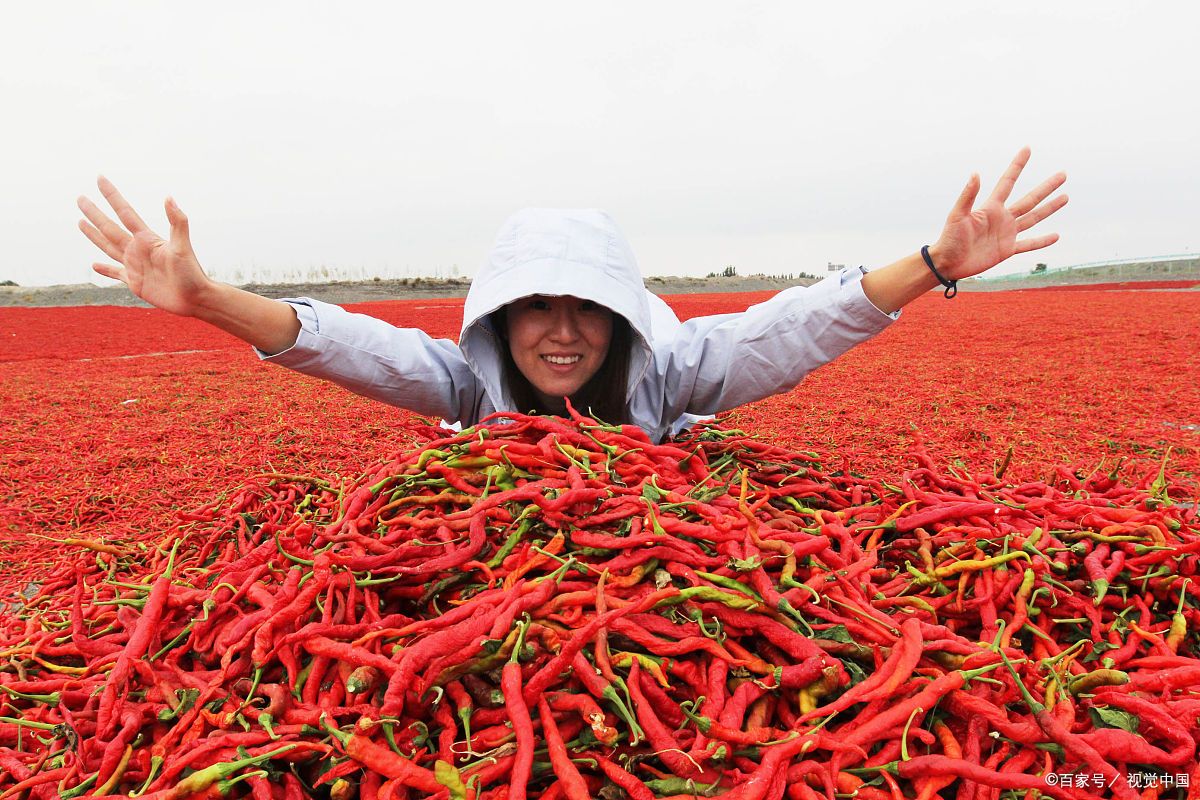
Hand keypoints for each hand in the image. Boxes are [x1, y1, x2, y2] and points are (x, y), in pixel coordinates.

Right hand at [78, 177, 214, 316]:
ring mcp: (135, 265)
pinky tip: (94, 265)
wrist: (195, 298)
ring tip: (80, 222)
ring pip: (108, 247)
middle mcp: (138, 249)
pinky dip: (105, 270)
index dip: (112, 195)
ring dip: (94, 235)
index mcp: (147, 239)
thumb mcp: (183, 246)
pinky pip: (115, 273)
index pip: (125, 212)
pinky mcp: (135, 282)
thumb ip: (177, 222)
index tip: (100, 178)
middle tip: (80, 198)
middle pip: (110, 228)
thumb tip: (168, 197)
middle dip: (95, 213)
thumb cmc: (192, 273)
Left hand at [930, 148, 1067, 279]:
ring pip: (1033, 218)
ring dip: (1049, 208)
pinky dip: (1042, 241)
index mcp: (990, 207)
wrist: (947, 263)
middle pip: (1029, 200)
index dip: (1017, 166)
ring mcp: (1006, 234)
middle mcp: (1002, 218)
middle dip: (1046, 187)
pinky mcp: (1007, 250)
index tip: (1027, 149)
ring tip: (1065, 197)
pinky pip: (1028, 245)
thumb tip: (975, 173)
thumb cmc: (949, 238)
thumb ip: (968, 196)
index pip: (1007, 182)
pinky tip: (1056, 236)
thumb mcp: (957, 215)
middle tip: (1063, 174)